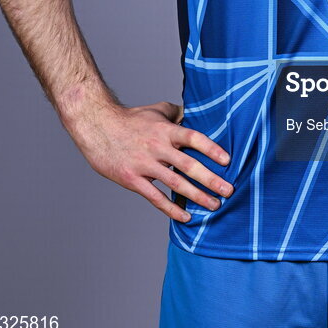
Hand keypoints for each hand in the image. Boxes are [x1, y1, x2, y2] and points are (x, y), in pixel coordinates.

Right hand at [69, 99, 232, 222]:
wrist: (97, 127)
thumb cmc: (130, 119)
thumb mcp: (155, 110)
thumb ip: (176, 113)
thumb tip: (194, 114)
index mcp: (165, 130)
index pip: (193, 138)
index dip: (211, 149)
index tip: (227, 160)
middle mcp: (158, 147)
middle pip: (189, 165)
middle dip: (211, 180)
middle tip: (229, 191)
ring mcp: (145, 165)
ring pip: (176, 184)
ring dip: (197, 196)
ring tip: (215, 206)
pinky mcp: (133, 180)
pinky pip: (155, 198)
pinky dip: (172, 209)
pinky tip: (186, 217)